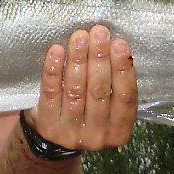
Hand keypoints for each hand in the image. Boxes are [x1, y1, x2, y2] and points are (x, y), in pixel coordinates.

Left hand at [25, 24, 137, 151]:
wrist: (55, 141)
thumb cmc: (89, 115)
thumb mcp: (109, 111)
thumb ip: (114, 86)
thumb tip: (114, 46)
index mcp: (119, 131)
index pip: (125, 98)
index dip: (123, 69)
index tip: (120, 43)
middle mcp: (97, 135)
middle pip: (99, 91)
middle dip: (99, 58)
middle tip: (99, 32)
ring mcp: (70, 131)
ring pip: (75, 90)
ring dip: (78, 59)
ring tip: (79, 36)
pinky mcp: (48, 124)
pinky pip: (51, 92)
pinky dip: (54, 69)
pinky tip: (57, 50)